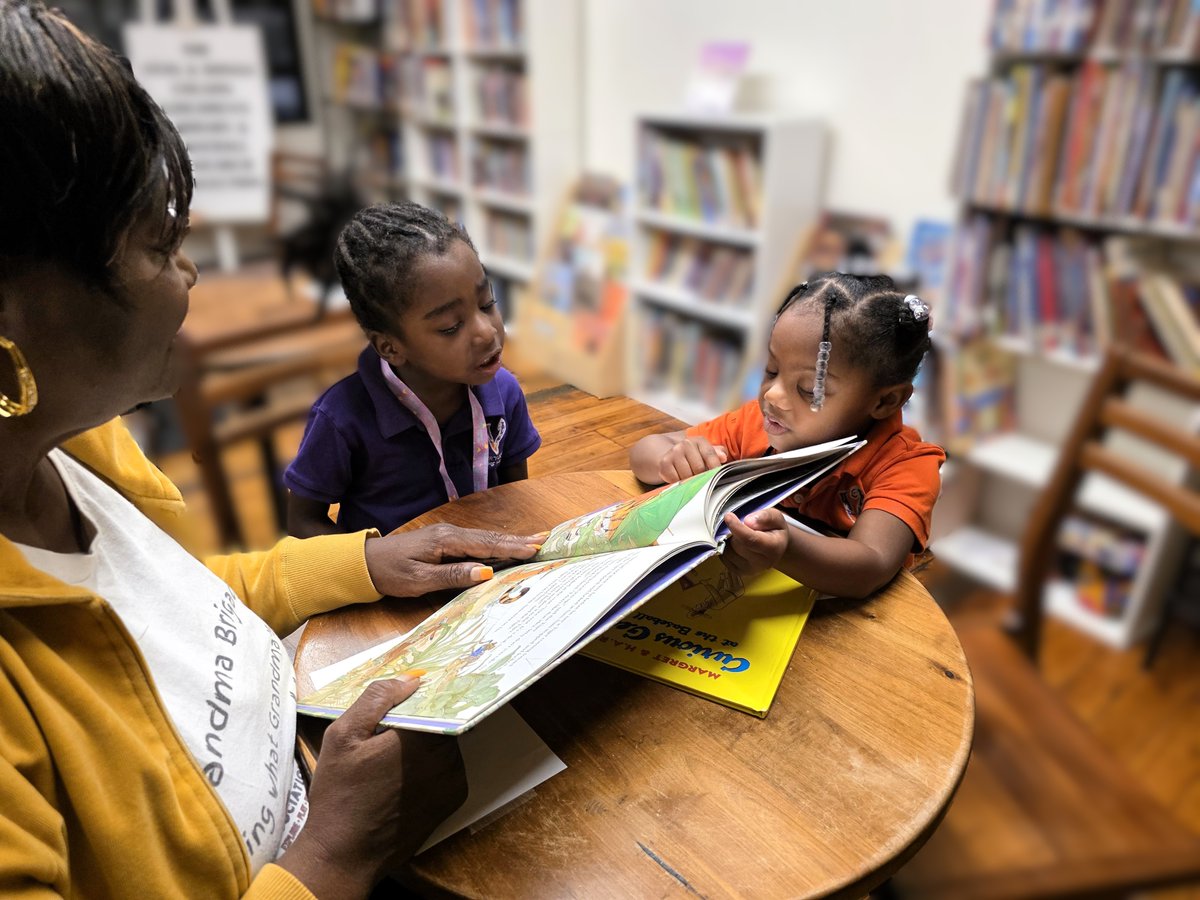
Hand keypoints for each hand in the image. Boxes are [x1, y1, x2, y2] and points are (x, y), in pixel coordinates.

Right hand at [279, 678, 467, 896]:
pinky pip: (447, 768)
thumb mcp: (343, 736)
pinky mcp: (453, 800)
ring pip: (445, 743)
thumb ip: (376, 699)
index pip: (436, 698)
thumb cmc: (340, 794)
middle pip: (442, 720)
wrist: (344, 855)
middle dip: (421, 718)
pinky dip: (431, 765)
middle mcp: (447, 757)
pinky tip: (403, 776)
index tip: (407, 693)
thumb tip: (409, 680)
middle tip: (393, 726)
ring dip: (427, 742)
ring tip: (393, 753)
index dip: (422, 693)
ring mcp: (454, 780)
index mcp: (423, 737)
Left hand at [365, 523, 542, 596]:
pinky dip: (495, 544)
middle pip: (490, 538)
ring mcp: (448, 535)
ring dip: (509, 541)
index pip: (486, 544)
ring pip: (485, 539)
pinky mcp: (445, 541)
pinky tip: (505, 547)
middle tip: (545, 541)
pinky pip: (476, 542)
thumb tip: (485, 572)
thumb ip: (453, 576)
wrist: (365, 563)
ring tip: (534, 542)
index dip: (512, 547)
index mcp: (446, 540)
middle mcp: (450, 533)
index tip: (535, 548)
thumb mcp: (420, 580)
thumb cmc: (391, 573)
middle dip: (518, 540)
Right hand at [658, 437, 727, 482]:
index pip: (710, 455)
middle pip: (699, 468)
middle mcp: (686, 443)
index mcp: (699, 441)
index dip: (714, 468)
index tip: (715, 476)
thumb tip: (723, 457)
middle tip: (698, 476)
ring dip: (688, 480)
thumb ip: (716, 454)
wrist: (668, 454)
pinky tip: (678, 476)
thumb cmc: (692, 456)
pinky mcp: (664, 463)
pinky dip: (678, 482)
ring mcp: (674, 452)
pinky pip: (675, 479)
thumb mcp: (705, 452)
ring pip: (687, 475)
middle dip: (700, 476)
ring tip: (688, 476)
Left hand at [721, 509, 787, 577]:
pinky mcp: (739, 572)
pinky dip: (726, 548)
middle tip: (739, 524)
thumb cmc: (775, 529)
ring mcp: (750, 570)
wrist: (777, 546)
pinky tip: (735, 543)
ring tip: (738, 534)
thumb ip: (765, 517)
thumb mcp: (776, 517)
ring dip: (728, 540)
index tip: (728, 516)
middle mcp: (763, 562)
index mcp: (773, 548)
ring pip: (728, 552)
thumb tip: (748, 521)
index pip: (751, 540)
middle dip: (733, 532)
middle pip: (737, 545)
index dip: (737, 527)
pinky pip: (724, 558)